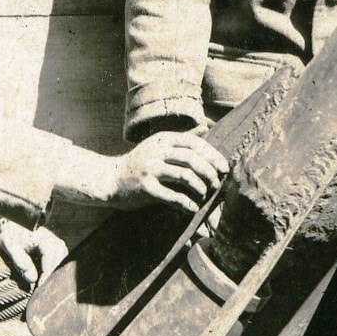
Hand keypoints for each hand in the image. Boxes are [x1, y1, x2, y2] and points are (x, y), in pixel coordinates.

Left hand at [0, 218, 68, 290]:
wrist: (13, 226)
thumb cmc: (11, 235)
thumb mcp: (9, 246)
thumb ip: (20, 261)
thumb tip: (32, 279)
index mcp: (44, 238)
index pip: (50, 259)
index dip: (46, 275)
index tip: (39, 287)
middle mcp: (55, 241)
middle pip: (59, 263)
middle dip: (51, 278)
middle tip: (42, 292)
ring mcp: (58, 246)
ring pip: (62, 265)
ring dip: (53, 276)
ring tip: (43, 288)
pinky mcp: (58, 251)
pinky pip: (60, 264)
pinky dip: (53, 273)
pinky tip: (45, 281)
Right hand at [109, 130, 228, 210]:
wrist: (111, 179)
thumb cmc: (141, 164)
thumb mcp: (160, 145)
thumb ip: (183, 138)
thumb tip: (206, 127)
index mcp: (164, 139)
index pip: (195, 144)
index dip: (213, 156)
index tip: (224, 169)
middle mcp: (157, 151)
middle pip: (192, 159)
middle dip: (209, 173)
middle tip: (217, 185)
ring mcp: (150, 168)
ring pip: (185, 176)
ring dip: (200, 188)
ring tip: (204, 195)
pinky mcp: (145, 187)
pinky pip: (172, 196)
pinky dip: (186, 203)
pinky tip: (191, 208)